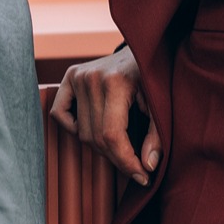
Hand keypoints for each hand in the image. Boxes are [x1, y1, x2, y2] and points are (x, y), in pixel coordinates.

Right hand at [49, 48, 156, 182]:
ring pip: (81, 132)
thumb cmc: (155, 77)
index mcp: (115, 82)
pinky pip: (61, 113)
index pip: (112, 136)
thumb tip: (148, 166)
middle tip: (136, 165)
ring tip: (121, 148)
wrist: (145, 46)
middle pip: (96, 138)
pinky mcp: (70, 76)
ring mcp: (78, 75)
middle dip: (117, 159)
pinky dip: (73, 128)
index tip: (142, 176)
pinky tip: (94, 130)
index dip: (126, 162)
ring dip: (101, 147)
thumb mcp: (162, 104)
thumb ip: (156, 135)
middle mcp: (91, 77)